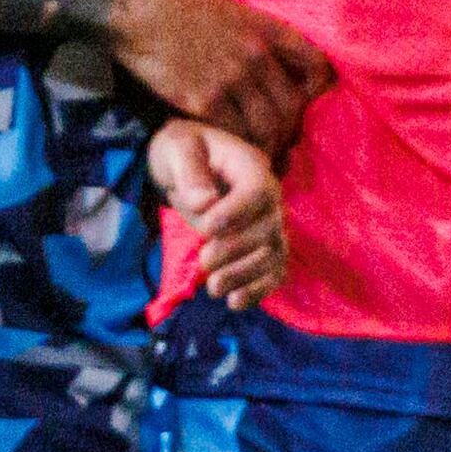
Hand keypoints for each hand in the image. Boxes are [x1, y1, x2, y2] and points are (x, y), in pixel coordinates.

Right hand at [104, 0, 331, 151]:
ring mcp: (232, 81)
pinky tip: (229, 150)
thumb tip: (266, 54)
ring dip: (266, 146)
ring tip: (256, 154)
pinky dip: (236, 146)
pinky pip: (234, 134)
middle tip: (278, 141)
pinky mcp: (203, 101)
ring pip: (268, 127)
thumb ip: (255, 32)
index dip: (316, 91)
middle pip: (293, 107)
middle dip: (289, 130)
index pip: (316, 66)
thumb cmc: (176, 3)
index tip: (304, 103)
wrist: (136, 10)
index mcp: (267, 30)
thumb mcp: (231, 8)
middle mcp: (257, 57)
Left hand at [149, 118, 288, 309]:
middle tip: (204, 261)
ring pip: (273, 254)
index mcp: (251, 166)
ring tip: (213, 288)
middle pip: (268, 229)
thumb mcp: (177, 149)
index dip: (237, 213)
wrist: (185, 162)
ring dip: (246, 275)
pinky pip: (273, 269)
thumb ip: (190, 172)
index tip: (207, 229)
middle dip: (237, 250)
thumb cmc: (182, 150)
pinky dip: (259, 289)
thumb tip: (203, 203)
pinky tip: (235, 303)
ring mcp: (268, 222)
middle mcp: (269, 196)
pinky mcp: (261, 245)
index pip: (258, 192)